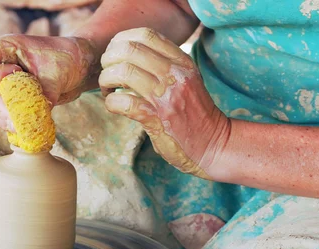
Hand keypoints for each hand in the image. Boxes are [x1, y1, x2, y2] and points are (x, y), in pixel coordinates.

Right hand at [0, 34, 98, 130]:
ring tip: (24, 125)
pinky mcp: (1, 103)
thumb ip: (45, 93)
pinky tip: (17, 126)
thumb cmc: (64, 61)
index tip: (15, 73)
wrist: (72, 68)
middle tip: (21, 121)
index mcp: (4, 49)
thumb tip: (32, 121)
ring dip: (1, 121)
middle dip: (2, 110)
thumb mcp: (58, 73)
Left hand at [98, 28, 230, 178]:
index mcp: (181, 62)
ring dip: (106, 81)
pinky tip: (113, 105)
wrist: (212, 144)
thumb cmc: (193, 113)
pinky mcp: (156, 119)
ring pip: (123, 73)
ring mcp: (166, 96)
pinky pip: (123, 102)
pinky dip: (111, 102)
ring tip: (107, 90)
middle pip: (130, 50)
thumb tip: (128, 57)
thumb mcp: (185, 80)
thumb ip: (164, 66)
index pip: (146, 35)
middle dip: (109, 59)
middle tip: (106, 73)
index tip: (114, 54)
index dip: (122, 41)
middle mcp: (175, 74)